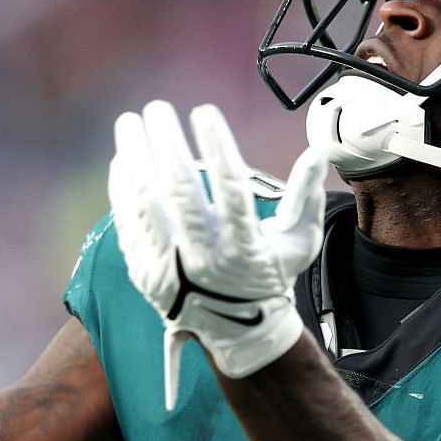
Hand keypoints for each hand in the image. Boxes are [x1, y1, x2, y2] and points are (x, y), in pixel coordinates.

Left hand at [109, 100, 327, 408]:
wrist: (237, 331)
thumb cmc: (270, 276)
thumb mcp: (299, 243)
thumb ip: (306, 196)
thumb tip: (317, 151)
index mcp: (244, 250)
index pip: (231, 190)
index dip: (217, 148)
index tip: (205, 112)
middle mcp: (204, 260)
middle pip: (181, 192)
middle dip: (166, 144)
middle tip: (158, 109)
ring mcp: (169, 269)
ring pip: (147, 205)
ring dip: (135, 158)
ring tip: (131, 122)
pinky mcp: (145, 272)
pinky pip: (129, 223)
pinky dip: (123, 189)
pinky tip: (123, 159)